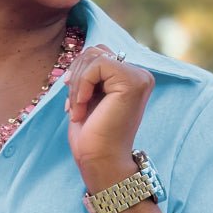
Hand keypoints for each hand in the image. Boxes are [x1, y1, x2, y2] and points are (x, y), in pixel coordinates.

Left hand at [63, 44, 153, 170]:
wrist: (100, 160)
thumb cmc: (93, 135)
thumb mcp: (89, 96)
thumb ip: (92, 73)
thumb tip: (84, 52)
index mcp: (131, 78)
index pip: (98, 55)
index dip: (78, 74)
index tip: (73, 101)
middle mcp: (140, 74)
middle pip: (95, 51)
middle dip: (75, 77)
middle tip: (73, 106)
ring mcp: (139, 77)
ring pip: (94, 56)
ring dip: (77, 84)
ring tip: (77, 109)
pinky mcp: (133, 81)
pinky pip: (97, 64)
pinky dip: (81, 86)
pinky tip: (81, 108)